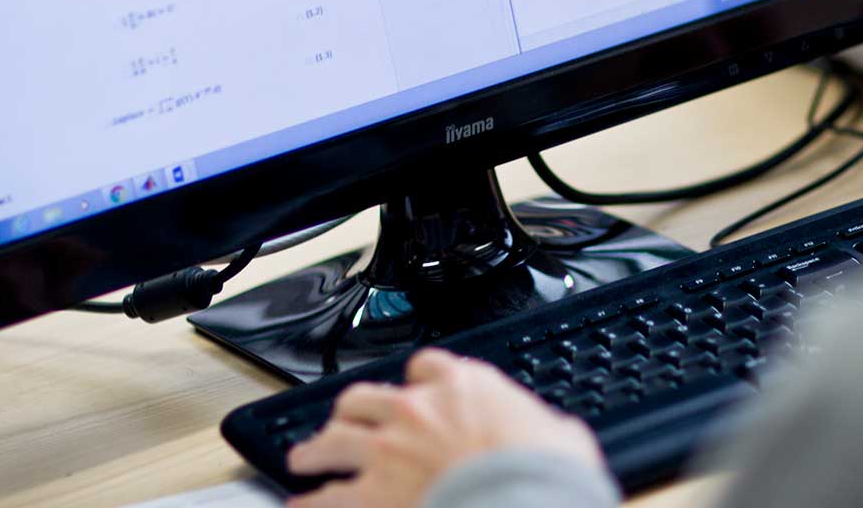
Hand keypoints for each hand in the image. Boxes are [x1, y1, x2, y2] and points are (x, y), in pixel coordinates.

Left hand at [286, 348, 605, 507]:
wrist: (523, 504)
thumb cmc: (546, 476)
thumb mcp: (561, 437)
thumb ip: (545, 427)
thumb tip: (561, 435)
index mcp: (464, 387)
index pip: (427, 368)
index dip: (417, 380)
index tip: (413, 389)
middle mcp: (417, 409)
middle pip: (365, 396)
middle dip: (351, 410)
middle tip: (344, 420)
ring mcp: (388, 449)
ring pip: (334, 436)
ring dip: (316, 447)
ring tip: (305, 456)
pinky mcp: (371, 493)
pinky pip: (326, 496)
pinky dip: (311, 501)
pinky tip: (301, 504)